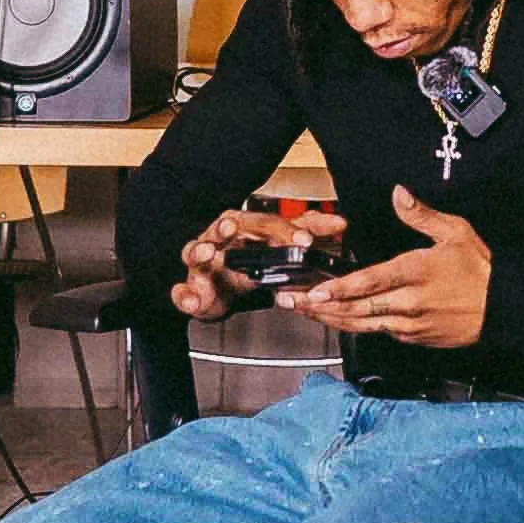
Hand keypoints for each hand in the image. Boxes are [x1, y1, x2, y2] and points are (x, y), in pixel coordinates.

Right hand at [171, 202, 348, 319]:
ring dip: (200, 250)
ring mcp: (204, 264)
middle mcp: (220, 240)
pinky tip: (191, 298)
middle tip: (230, 226)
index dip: (285, 231)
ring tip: (206, 251)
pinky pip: (182, 292)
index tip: (305, 240)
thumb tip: (340, 223)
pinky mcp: (192, 289)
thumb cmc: (247, 261)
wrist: (222, 289)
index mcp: (244, 227)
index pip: (267, 224)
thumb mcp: (280, 244)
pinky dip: (184, 295)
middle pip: (222, 229)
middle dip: (224, 228)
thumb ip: (308, 232)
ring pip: (196, 252)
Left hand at [283, 185, 492, 352]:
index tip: (316, 291)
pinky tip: (339, 320)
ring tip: (307, 312)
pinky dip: (355, 327)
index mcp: (417, 271)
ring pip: (363, 324)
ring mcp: (411, 323)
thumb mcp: (456, 232)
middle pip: (358, 308)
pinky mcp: (415, 338)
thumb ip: (421, 215)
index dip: (341, 289)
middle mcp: (410, 301)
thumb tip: (399, 194)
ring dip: (332, 319)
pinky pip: (380, 333)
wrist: (504, 309)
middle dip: (322, 306)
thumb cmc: (481, 271)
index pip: (372, 282)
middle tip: (294, 302)